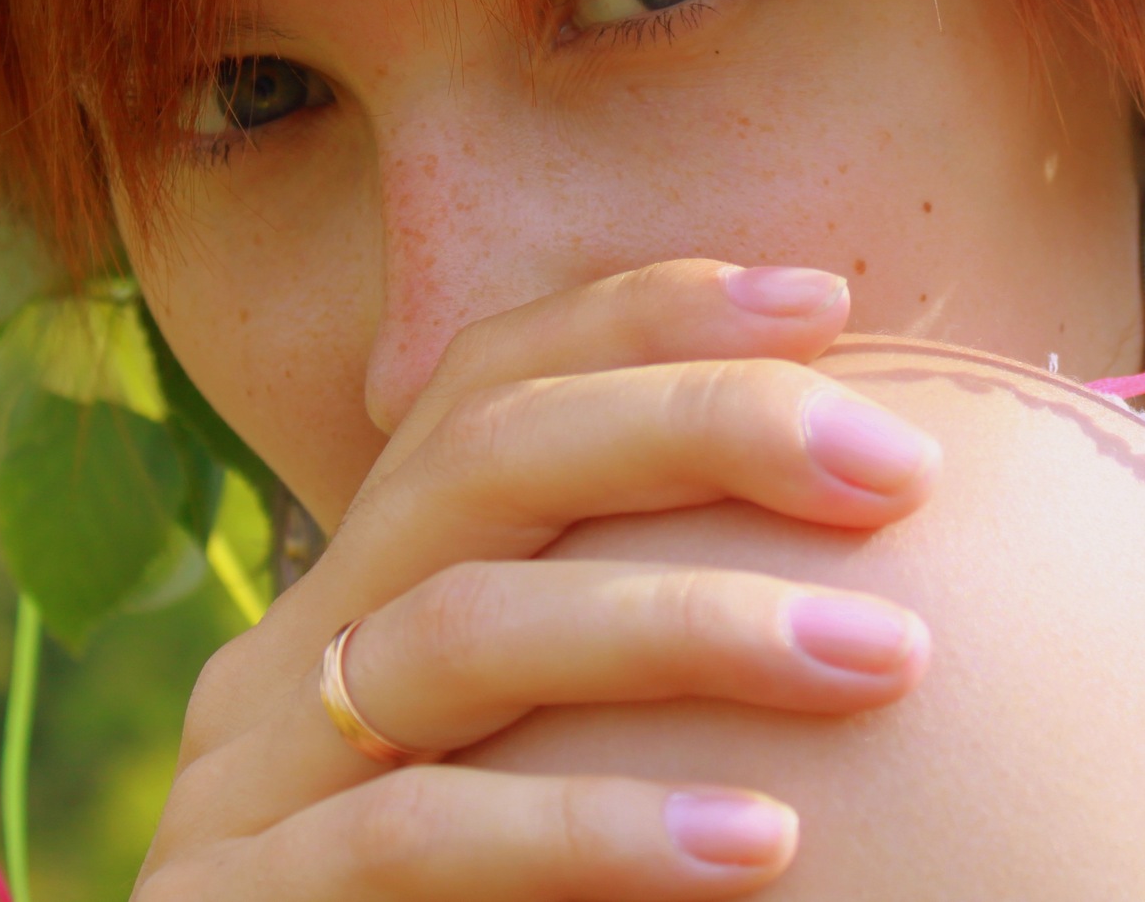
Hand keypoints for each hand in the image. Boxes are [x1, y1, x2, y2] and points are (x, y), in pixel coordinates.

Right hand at [133, 260, 941, 900]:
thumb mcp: (543, 762)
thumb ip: (629, 666)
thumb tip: (879, 569)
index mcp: (362, 598)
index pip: (487, 392)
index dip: (644, 318)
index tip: (828, 302)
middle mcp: (288, 659)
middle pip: (480, 458)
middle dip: (698, 424)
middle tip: (899, 465)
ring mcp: (246, 783)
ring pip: (464, 629)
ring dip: (691, 627)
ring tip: (886, 657)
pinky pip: (422, 837)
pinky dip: (597, 829)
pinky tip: (760, 843)